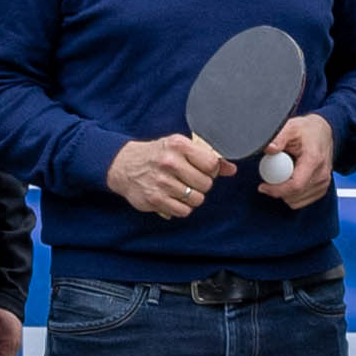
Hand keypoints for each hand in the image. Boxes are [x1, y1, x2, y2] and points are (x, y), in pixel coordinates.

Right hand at [106, 134, 221, 220]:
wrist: (124, 165)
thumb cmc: (157, 155)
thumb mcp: (180, 148)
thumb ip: (207, 157)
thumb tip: (231, 169)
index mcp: (178, 145)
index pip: (211, 164)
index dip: (211, 170)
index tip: (202, 170)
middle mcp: (169, 162)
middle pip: (206, 184)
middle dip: (201, 185)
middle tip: (189, 180)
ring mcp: (161, 182)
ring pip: (196, 199)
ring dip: (192, 197)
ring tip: (181, 189)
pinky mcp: (155, 199)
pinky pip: (183, 211)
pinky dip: (182, 207)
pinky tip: (174, 198)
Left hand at [255, 112, 334, 200]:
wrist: (322, 132)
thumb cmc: (308, 130)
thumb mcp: (291, 127)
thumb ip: (279, 137)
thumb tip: (269, 148)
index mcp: (314, 160)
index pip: (295, 186)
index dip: (276, 190)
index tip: (263, 186)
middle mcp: (322, 174)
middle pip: (294, 195)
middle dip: (277, 190)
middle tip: (270, 176)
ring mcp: (323, 183)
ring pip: (296, 201)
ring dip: (284, 193)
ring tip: (283, 174)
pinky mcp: (322, 189)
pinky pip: (301, 201)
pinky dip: (291, 195)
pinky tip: (290, 180)